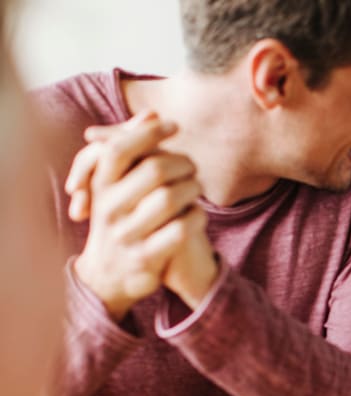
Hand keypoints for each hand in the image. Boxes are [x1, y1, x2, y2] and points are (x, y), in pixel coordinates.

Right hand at [68, 113, 215, 316]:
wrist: (109, 275)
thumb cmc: (120, 217)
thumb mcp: (116, 184)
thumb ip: (132, 147)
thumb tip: (152, 112)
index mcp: (99, 185)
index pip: (120, 148)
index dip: (148, 132)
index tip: (173, 125)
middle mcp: (108, 208)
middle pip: (155, 170)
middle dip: (182, 162)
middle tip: (192, 166)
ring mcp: (126, 234)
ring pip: (171, 198)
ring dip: (193, 188)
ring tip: (197, 188)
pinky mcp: (146, 257)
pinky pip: (181, 229)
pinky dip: (197, 217)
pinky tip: (198, 214)